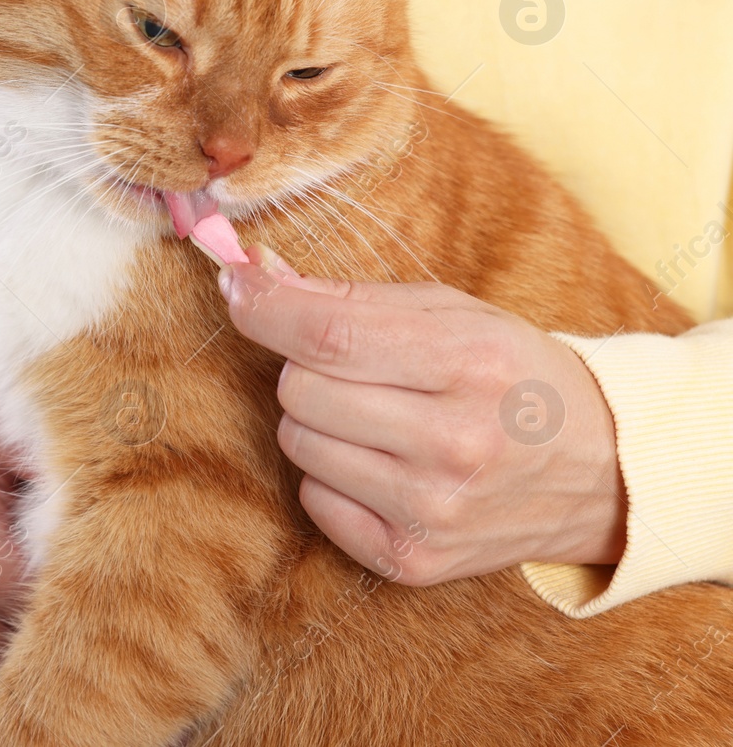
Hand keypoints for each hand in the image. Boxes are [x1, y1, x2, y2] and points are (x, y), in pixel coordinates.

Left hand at [219, 248, 625, 585]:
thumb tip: (251, 277)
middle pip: (299, 391)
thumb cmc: (513, 376)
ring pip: (298, 443)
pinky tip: (383, 465)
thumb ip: (350, 297)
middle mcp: (454, 443)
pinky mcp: (412, 560)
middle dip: (307, 367)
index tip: (237, 286)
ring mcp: (433, 511)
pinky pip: (313, 499)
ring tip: (379, 418)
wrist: (601, 474)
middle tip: (355, 369)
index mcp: (471, 363)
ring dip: (319, 421)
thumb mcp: (455, 315)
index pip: (329, 334)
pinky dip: (332, 476)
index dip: (266, 307)